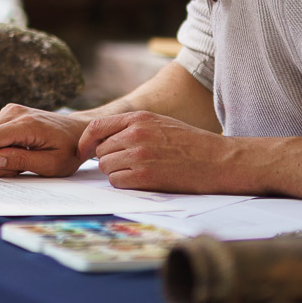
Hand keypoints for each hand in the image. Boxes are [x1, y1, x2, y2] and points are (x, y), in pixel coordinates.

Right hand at [0, 103, 86, 177]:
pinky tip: (18, 151)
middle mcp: (15, 112)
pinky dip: (0, 147)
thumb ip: (21, 161)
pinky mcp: (10, 113)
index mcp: (26, 124)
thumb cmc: (69, 150)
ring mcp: (11, 111)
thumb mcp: (51, 164)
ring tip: (22, 161)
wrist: (78, 131)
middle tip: (17, 171)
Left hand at [78, 110, 237, 192]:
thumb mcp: (160, 123)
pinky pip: (117, 182)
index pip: (96, 127)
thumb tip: (103, 140)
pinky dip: (124, 184)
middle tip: (127, 165)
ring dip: (117, 173)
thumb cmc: (191, 143)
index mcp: (138, 118)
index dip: (85, 142)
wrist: (218, 160)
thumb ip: (132, 127)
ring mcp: (140, 155)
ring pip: (106, 167)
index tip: (83, 152)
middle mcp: (136, 134)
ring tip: (139, 172)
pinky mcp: (146, 176)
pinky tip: (141, 181)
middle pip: (100, 151)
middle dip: (109, 160)